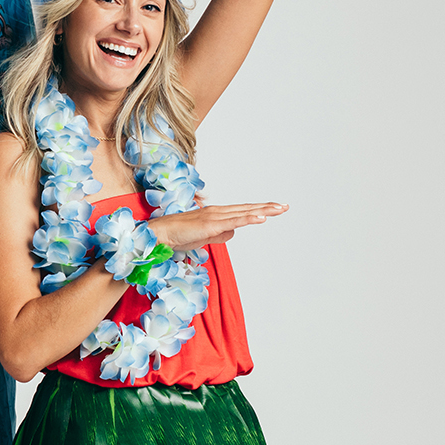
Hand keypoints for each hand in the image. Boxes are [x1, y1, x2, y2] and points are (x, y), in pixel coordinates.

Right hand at [154, 202, 286, 253]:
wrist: (160, 234)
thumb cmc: (178, 235)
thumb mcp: (205, 237)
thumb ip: (219, 234)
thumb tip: (233, 233)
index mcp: (216, 215)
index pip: (242, 211)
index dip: (259, 209)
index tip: (274, 209)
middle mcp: (217, 212)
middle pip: (247, 208)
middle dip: (267, 207)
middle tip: (285, 206)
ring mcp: (214, 216)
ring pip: (244, 212)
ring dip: (263, 210)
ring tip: (279, 209)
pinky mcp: (211, 224)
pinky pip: (234, 221)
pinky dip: (249, 218)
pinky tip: (261, 217)